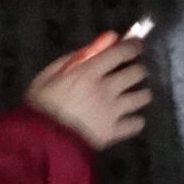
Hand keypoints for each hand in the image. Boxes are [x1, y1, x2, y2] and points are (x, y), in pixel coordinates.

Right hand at [24, 35, 149, 149]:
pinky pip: (136, 124)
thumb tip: (103, 40)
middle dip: (137, 70)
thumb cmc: (40, 105)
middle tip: (132, 73)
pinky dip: (136, 121)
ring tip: (134, 96)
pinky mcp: (115, 132)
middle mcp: (106, 89)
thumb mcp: (49, 75)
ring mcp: (113, 112)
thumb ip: (76, 57)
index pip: (120, 53)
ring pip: (142, 97)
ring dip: (141, 94)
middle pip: (136, 73)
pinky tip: (130, 120)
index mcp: (88, 73)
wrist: (42, 142)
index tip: (137, 46)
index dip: (133, 47)